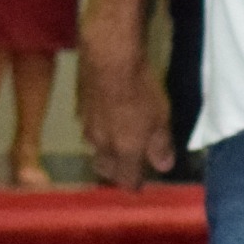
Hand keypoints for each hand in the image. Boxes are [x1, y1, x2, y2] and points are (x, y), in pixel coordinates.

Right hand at [81, 29, 171, 188]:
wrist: (109, 58)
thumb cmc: (141, 89)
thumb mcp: (161, 119)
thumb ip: (160, 145)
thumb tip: (163, 166)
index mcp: (123, 152)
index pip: (126, 180)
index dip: (134, 184)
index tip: (139, 184)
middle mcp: (101, 144)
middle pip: (104, 168)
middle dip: (115, 171)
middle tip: (126, 166)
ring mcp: (86, 125)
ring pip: (94, 147)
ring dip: (105, 149)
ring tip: (115, 141)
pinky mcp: (79, 106)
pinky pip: (87, 125)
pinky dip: (97, 127)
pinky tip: (104, 115)